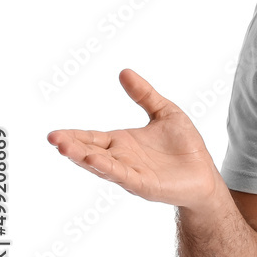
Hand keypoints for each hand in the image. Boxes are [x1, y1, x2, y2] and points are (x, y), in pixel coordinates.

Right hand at [47, 68, 223, 209]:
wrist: (204, 173)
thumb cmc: (184, 145)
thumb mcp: (165, 112)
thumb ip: (144, 95)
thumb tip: (124, 71)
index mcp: (122, 142)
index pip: (91, 137)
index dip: (74, 136)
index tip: (53, 133)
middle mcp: (121, 158)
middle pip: (90, 151)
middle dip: (71, 146)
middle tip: (53, 139)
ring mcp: (131, 173)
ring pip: (102, 165)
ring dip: (83, 158)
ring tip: (65, 149)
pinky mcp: (144, 184)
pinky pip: (123, 175)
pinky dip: (109, 169)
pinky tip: (95, 161)